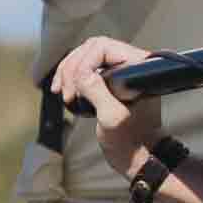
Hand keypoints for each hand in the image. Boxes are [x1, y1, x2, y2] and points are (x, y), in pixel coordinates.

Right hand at [43, 36, 167, 171]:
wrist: (135, 155)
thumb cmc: (130, 140)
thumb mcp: (112, 117)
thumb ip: (97, 91)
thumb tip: (80, 71)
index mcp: (138, 67)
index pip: (102, 47)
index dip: (83, 63)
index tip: (75, 88)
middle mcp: (131, 64)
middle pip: (91, 49)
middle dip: (72, 69)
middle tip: (67, 94)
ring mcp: (119, 72)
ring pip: (85, 57)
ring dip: (68, 73)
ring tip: (64, 94)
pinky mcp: (109, 81)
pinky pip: (84, 69)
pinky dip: (70, 78)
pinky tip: (64, 92)